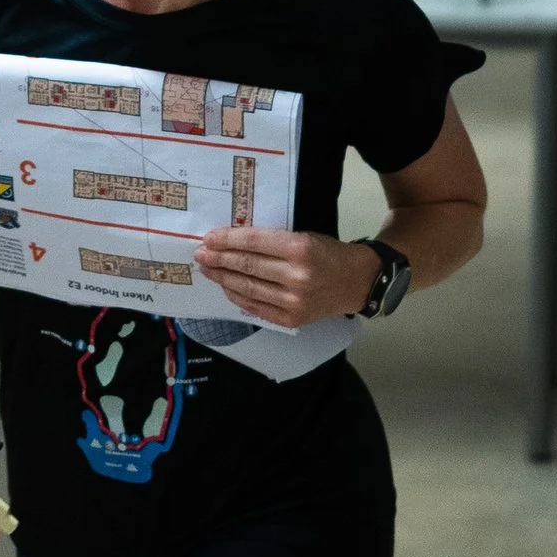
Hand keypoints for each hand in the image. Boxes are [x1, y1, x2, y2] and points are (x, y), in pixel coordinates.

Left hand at [193, 227, 379, 329]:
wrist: (356, 282)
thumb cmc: (328, 254)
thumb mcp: (304, 237)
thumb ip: (273, 241)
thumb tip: (233, 242)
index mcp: (300, 249)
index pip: (254, 243)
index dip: (228, 240)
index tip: (209, 238)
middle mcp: (296, 276)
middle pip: (247, 266)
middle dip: (219, 259)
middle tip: (200, 254)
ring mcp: (293, 301)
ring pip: (247, 288)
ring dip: (223, 278)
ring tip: (208, 270)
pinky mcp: (291, 319)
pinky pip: (256, 307)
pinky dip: (238, 296)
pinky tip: (226, 287)